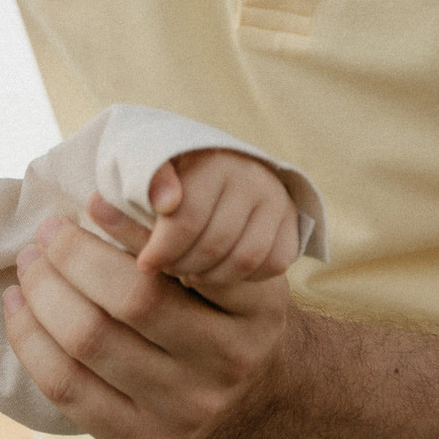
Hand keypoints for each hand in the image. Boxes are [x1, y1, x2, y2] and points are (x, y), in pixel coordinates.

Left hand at [5, 198, 293, 438]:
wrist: (257, 404)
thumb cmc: (225, 316)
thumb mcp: (231, 272)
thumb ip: (183, 239)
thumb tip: (101, 201)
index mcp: (255, 310)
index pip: (179, 261)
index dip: (125, 229)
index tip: (90, 202)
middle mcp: (228, 364)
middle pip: (127, 301)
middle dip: (70, 258)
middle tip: (46, 232)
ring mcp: (185, 412)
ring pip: (87, 345)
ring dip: (41, 294)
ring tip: (27, 265)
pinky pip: (66, 388)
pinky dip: (29, 341)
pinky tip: (18, 308)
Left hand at [136, 149, 300, 289]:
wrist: (221, 172)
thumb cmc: (176, 178)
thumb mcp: (152, 170)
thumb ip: (150, 183)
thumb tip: (165, 204)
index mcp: (212, 161)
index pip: (187, 218)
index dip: (162, 249)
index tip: (145, 265)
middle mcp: (250, 177)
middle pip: (215, 244)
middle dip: (183, 266)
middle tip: (167, 270)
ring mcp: (276, 199)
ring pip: (245, 259)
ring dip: (212, 276)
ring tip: (188, 274)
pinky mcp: (293, 220)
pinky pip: (275, 264)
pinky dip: (246, 277)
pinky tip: (219, 271)